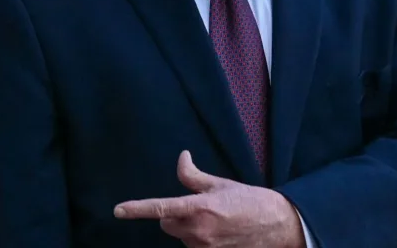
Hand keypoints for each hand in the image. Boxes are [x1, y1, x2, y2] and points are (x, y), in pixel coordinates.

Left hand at [113, 151, 305, 247]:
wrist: (278, 225)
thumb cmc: (250, 200)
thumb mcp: (219, 184)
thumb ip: (193, 175)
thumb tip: (181, 158)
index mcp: (199, 208)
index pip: (160, 209)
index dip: (137, 209)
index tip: (118, 210)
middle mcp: (199, 230)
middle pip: (166, 224)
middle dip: (171, 216)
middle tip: (194, 207)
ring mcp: (205, 247)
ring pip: (179, 236)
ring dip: (186, 228)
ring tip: (213, 219)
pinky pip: (193, 246)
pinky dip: (197, 238)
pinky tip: (216, 232)